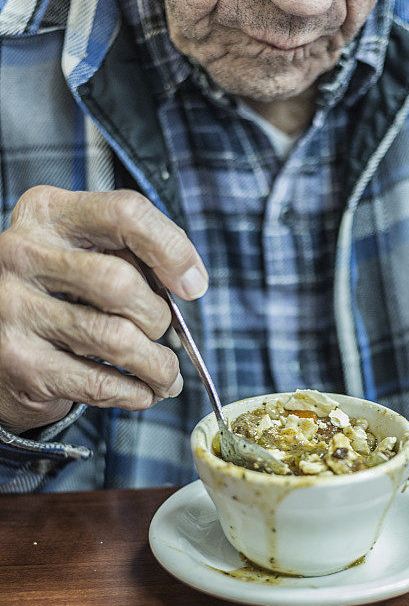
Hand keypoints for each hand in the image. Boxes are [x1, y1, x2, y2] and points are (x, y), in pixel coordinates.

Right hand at [0, 186, 208, 434]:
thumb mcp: (87, 252)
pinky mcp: (19, 362)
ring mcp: (14, 309)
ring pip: (116, 338)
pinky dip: (135, 393)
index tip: (193, 285)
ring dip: (158, 365)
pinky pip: (99, 382)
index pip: (125, 213)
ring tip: (167, 374)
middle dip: (158, 317)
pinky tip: (145, 392)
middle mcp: (22, 254)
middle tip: (165, 333)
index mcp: (48, 213)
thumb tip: (189, 283)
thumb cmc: (62, 290)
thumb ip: (134, 253)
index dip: (172, 250)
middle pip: (121, 283)